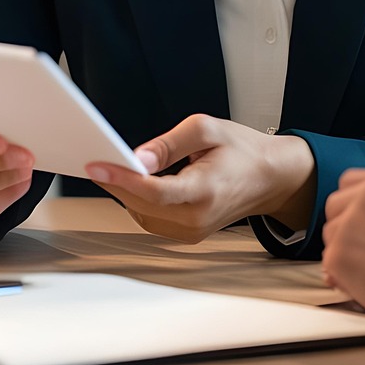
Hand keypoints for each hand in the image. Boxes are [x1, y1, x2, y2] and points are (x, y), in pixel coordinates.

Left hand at [86, 114, 315, 243]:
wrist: (269, 177)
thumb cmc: (242, 150)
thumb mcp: (207, 130)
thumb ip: (169, 144)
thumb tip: (136, 157)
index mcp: (205, 191)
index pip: (155, 192)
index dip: (122, 178)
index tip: (96, 165)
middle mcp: (197, 219)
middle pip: (142, 205)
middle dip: (115, 183)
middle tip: (94, 159)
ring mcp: (192, 232)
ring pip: (142, 215)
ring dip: (124, 193)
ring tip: (109, 167)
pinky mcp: (188, 235)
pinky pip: (152, 220)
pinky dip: (138, 201)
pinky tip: (132, 182)